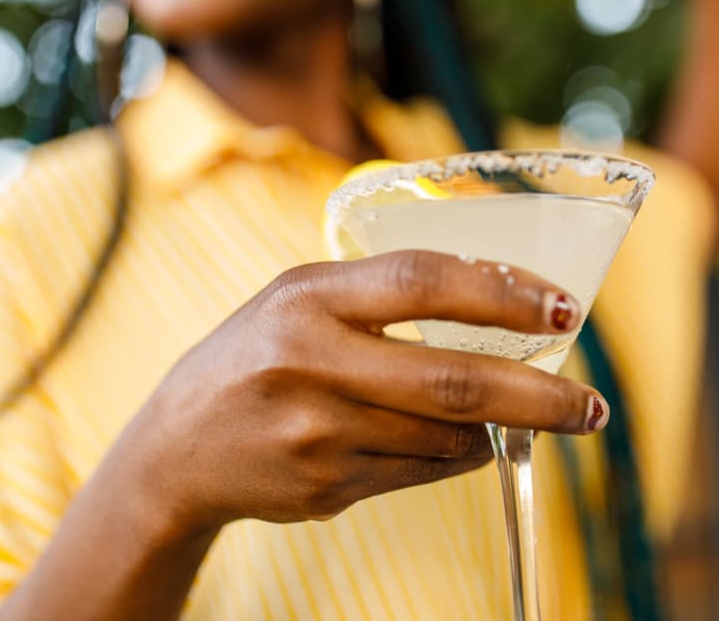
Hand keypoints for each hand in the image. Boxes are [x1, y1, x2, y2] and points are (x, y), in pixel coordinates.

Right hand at [128, 251, 603, 540]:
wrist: (178, 445)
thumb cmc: (250, 354)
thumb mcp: (297, 299)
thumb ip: (376, 297)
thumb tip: (488, 312)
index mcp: (306, 299)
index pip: (419, 281)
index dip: (500, 293)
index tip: (561, 309)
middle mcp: (310, 363)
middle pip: (451, 381)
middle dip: (539, 397)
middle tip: (591, 407)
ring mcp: (317, 434)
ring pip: (445, 438)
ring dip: (496, 429)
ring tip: (515, 416)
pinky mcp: (325, 487)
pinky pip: (420, 473)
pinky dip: (456, 457)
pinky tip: (456, 442)